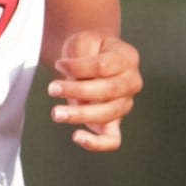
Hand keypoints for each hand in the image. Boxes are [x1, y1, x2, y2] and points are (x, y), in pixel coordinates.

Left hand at [48, 28, 140, 151]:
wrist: (92, 58)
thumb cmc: (88, 49)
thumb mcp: (83, 41)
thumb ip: (80, 57)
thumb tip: (71, 77)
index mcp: (127, 58)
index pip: (104, 66)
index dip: (79, 67)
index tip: (58, 64)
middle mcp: (132, 82)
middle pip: (109, 91)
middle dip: (78, 91)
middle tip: (52, 88)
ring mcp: (125, 104)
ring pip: (108, 114)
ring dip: (80, 114)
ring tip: (57, 112)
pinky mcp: (114, 123)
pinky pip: (112, 140)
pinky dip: (97, 143)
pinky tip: (77, 137)